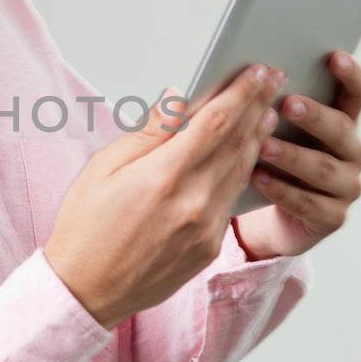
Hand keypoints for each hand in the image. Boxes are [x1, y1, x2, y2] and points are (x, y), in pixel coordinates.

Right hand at [44, 62, 283, 329]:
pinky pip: (232, 201)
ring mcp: (206, 228)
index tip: (258, 70)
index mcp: (163, 176)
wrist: (86, 291)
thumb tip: (179, 98)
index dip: (242, 93)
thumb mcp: (104, 168)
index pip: (216, 122)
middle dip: (257, 107)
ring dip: (258, 139)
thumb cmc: (86, 225)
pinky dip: (243, 172)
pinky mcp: (209, 247)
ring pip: (241, 172)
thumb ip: (149, 133)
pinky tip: (246, 156)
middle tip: (274, 79)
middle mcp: (193, 202)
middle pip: (238, 143)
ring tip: (267, 112)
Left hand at [233, 51, 360, 260]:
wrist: (272, 215)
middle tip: (288, 103)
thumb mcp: (275, 131)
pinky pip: (308, 203)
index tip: (334, 56)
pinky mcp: (333, 217)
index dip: (350, 75)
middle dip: (314, 115)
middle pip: (341, 129)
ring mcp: (347, 187)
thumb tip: (248, 74)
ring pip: (324, 169)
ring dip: (293, 155)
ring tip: (264, 145)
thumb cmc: (272, 160)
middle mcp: (353, 153)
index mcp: (343, 123)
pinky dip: (282, 190)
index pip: (357, 93)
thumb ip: (272, 104)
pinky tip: (259, 178)